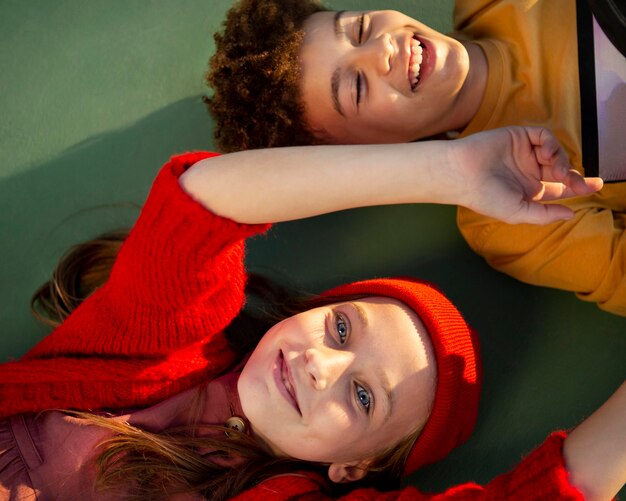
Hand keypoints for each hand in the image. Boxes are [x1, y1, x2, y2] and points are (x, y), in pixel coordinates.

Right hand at [452, 127, 602, 224]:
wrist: (461, 174)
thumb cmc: (484, 197)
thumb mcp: (518, 212)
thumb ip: (545, 214)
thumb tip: (571, 214)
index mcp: (527, 190)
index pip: (558, 188)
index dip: (577, 186)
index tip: (596, 185)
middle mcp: (528, 171)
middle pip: (560, 170)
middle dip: (573, 175)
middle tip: (584, 183)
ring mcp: (524, 153)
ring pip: (555, 152)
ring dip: (560, 160)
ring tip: (554, 170)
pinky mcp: (519, 136)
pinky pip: (543, 136)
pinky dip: (550, 143)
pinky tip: (546, 153)